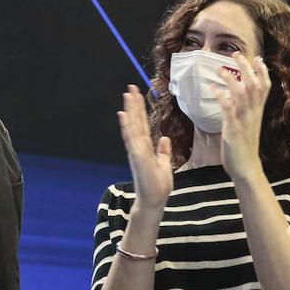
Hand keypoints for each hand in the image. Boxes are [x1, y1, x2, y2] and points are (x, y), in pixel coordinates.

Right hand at [117, 86, 172, 209]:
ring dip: (130, 110)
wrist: (154, 201)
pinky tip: (124, 115)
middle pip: (135, 121)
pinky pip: (131, 139)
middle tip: (130, 87)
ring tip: (127, 95)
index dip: (139, 110)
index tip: (137, 95)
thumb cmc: (158, 185)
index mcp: (144, 147)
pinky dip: (127, 127)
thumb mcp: (164, 164)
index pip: (142, 124)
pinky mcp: (137, 157)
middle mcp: (138, 147)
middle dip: (133, 104)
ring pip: (132, 126)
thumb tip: (165, 139)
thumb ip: (163, 151)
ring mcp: (136, 151)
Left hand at [217, 53, 271, 183]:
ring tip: (219, 68)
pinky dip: (222, 97)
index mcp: (258, 112)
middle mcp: (253, 113)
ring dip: (231, 79)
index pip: (265, 87)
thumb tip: (237, 94)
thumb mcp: (249, 124)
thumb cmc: (245, 146)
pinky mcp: (233, 129)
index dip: (263, 72)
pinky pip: (228, 109)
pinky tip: (214, 89)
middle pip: (254, 85)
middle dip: (246, 68)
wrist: (246, 167)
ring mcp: (244, 120)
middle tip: (236, 55)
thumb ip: (246, 109)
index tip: (258, 58)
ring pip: (241, 93)